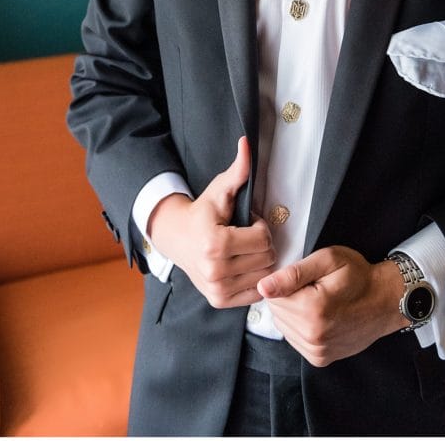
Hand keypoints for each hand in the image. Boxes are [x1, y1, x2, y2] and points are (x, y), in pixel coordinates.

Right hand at [147, 137, 274, 307]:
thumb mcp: (219, 190)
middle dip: (261, 243)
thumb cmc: (202, 213)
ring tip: (242, 248)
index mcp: (215, 244)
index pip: (264, 239)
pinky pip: (257, 292)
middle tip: (245, 234)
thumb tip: (246, 143)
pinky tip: (242, 264)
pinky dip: (255, 277)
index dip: (260, 226)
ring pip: (264, 275)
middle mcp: (215, 271)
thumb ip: (238, 171)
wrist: (176, 238)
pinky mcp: (220, 301)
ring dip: (259, 260)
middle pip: (267, 258)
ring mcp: (217, 290)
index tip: (247, 221)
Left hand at [257, 246, 407, 365]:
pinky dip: (301, 326)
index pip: (271, 295)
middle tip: (315, 288)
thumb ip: (292, 274)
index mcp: (312, 310)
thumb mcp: (327, 260)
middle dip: (289, 297)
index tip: (307, 277)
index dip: (286, 281)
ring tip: (319, 301)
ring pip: (284, 326)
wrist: (385, 301)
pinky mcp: (320, 359)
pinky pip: (295, 339)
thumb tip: (262, 287)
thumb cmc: (357, 275)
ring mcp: (317, 351)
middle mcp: (313, 336)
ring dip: (294, 313)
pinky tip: (320, 316)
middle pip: (276, 311)